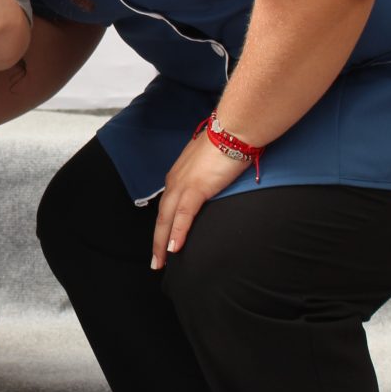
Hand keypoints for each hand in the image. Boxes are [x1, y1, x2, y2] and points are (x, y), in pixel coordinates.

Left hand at [151, 133, 245, 268]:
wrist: (234, 128)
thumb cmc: (228, 141)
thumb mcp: (212, 161)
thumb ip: (208, 174)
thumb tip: (214, 182)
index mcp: (179, 173)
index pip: (168, 204)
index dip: (164, 225)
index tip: (163, 241)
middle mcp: (176, 180)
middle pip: (162, 215)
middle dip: (157, 240)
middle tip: (156, 262)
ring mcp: (184, 184)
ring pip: (167, 219)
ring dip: (162, 243)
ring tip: (160, 263)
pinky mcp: (196, 188)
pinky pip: (183, 216)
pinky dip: (177, 233)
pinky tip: (174, 249)